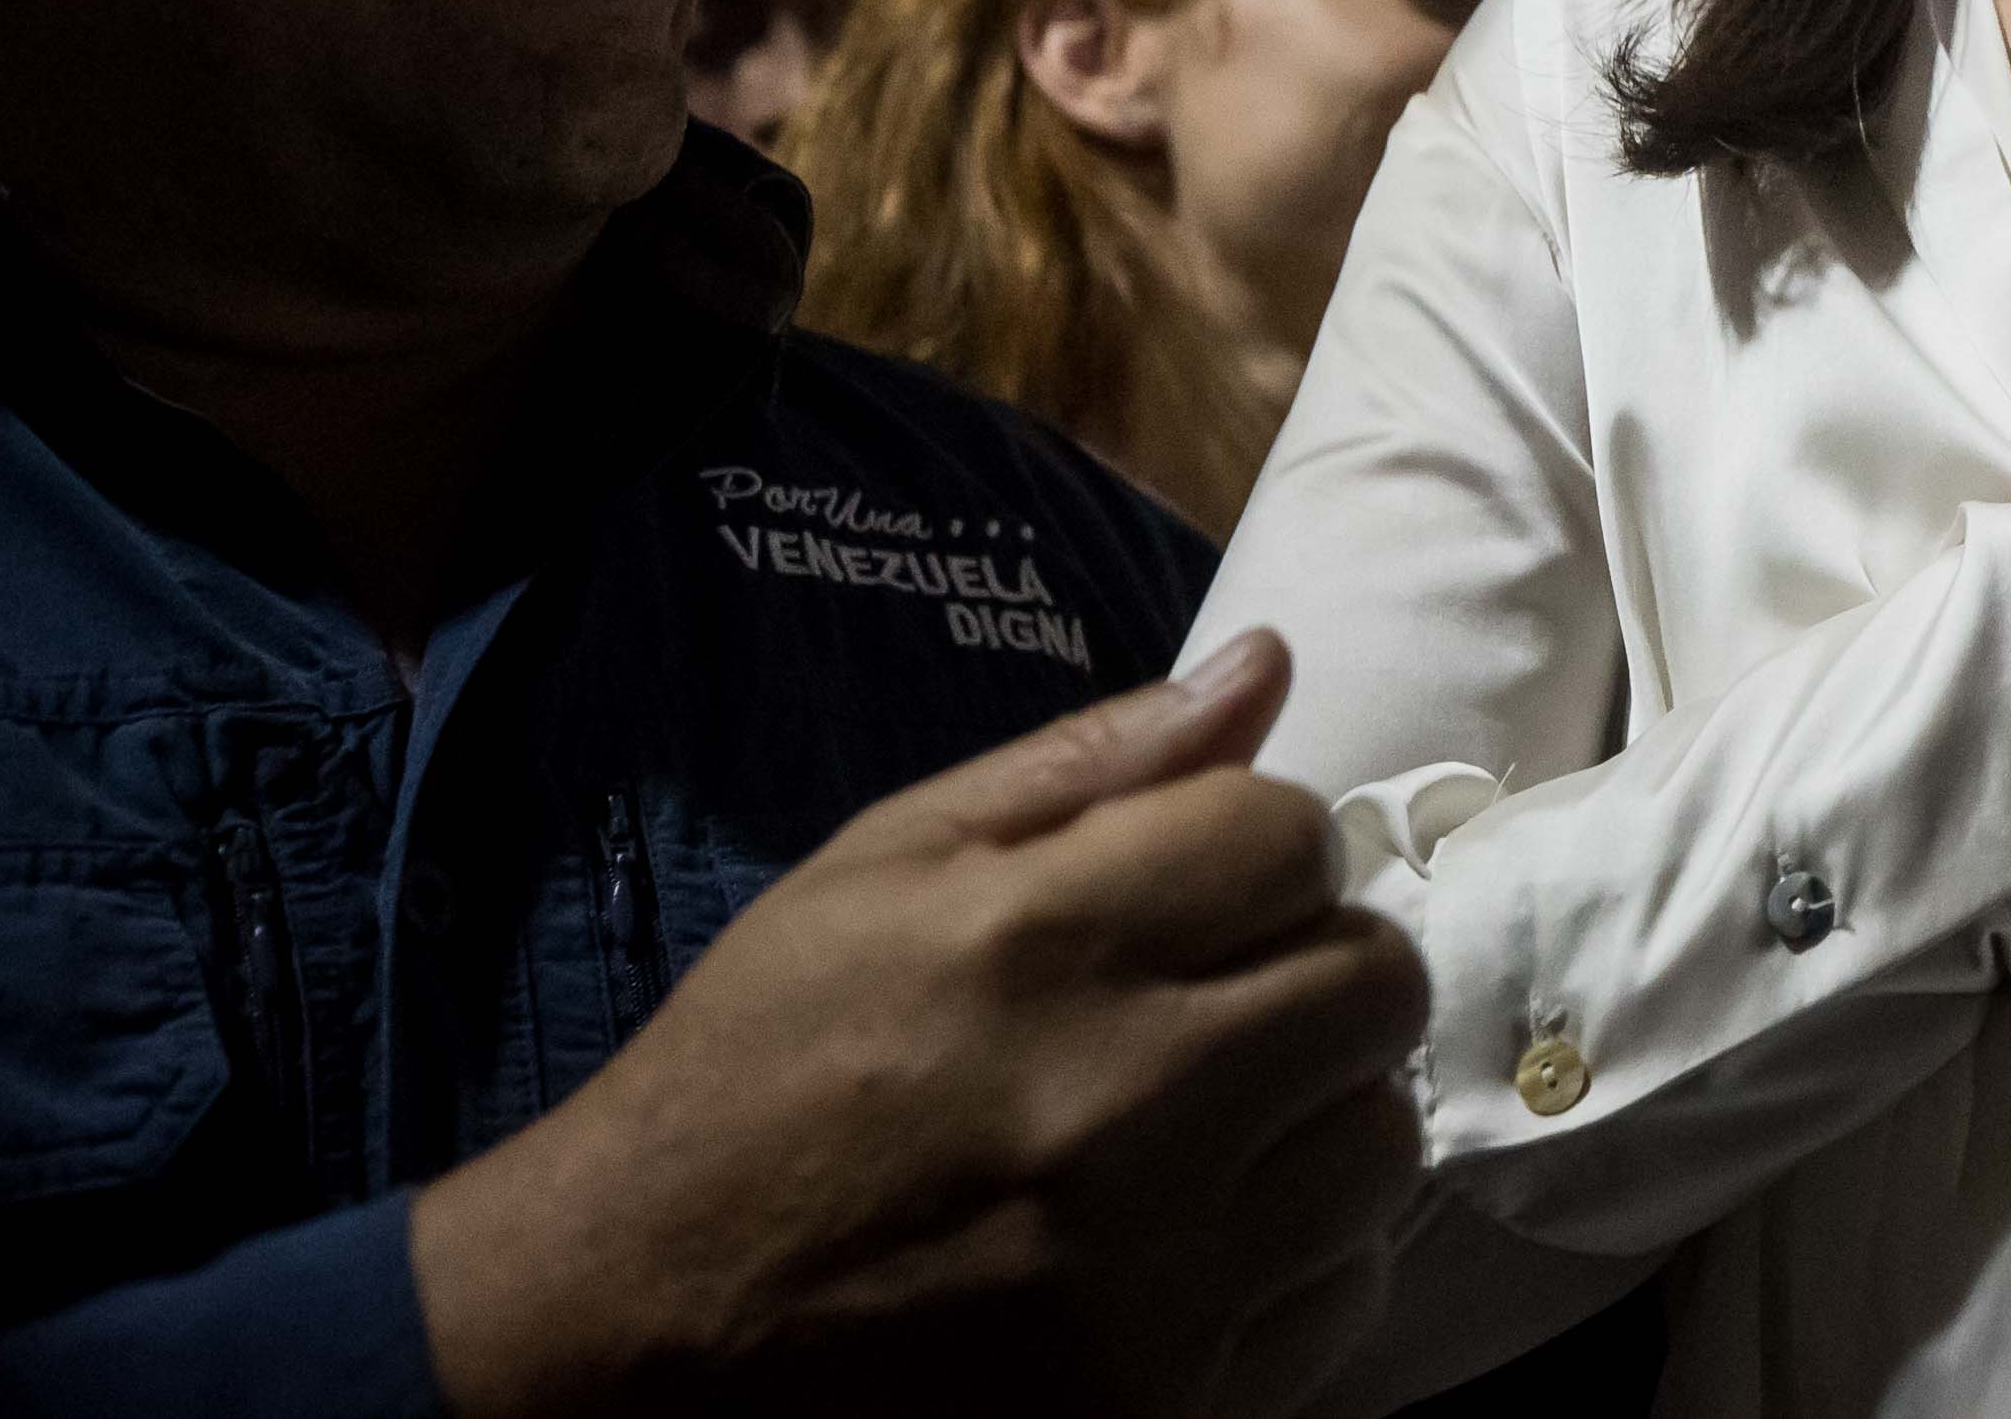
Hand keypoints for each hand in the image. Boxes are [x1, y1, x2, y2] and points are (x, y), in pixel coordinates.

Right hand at [410, 632, 1430, 1418]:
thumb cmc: (756, 1072)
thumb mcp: (882, 869)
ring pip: (1379, 1141)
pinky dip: (1295, 1253)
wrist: (630, 1328)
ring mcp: (1153, 1275)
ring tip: (1206, 1120)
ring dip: (1317, 1113)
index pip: (1291, 836)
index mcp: (1041, 945)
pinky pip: (1342, 1291)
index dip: (1256, 847)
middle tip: (1217, 999)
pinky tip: (1194, 1234)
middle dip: (1311, 965)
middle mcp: (1121, 1107)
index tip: (1199, 890)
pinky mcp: (1165, 1399)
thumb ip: (1090, 763)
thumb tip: (1267, 665)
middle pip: (1372, 983)